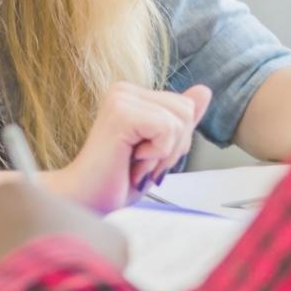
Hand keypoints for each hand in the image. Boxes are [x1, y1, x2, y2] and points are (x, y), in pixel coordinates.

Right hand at [47, 82, 209, 212]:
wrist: (86, 200)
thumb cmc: (116, 180)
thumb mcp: (161, 149)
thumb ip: (181, 119)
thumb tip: (204, 91)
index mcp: (133, 95)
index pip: (185, 106)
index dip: (176, 141)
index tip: (146, 157)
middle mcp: (124, 90)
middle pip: (186, 110)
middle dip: (173, 147)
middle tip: (141, 162)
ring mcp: (121, 98)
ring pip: (179, 120)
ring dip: (163, 153)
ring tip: (135, 162)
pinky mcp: (121, 113)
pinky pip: (167, 128)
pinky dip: (157, 154)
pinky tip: (131, 159)